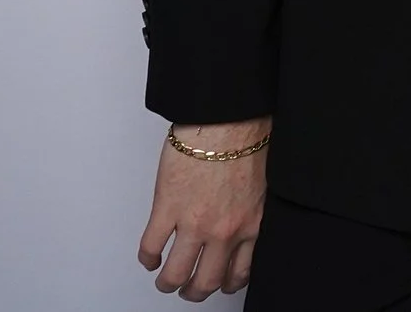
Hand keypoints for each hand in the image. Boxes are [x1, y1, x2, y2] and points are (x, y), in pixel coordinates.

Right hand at [137, 119, 266, 299]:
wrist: (228, 119)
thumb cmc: (248, 139)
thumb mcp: (263, 185)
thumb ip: (251, 211)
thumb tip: (242, 220)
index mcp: (251, 224)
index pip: (239, 271)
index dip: (226, 282)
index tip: (220, 281)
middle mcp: (224, 231)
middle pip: (206, 281)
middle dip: (194, 291)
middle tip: (188, 290)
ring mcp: (194, 223)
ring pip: (176, 273)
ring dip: (168, 282)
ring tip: (164, 280)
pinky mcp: (167, 208)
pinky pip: (151, 246)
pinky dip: (147, 257)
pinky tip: (149, 256)